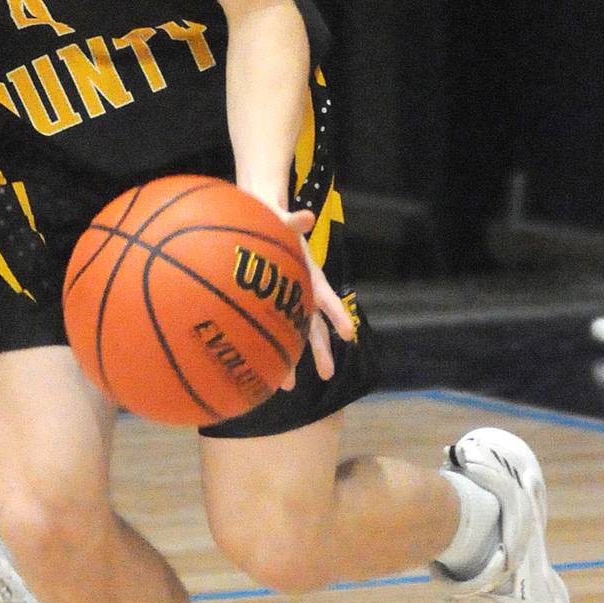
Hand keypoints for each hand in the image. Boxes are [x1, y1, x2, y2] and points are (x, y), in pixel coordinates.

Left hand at [274, 207, 354, 387]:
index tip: (348, 333)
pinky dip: (265, 345)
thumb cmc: (271, 218)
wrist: (259, 216)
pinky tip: (255, 367)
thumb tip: (306, 215)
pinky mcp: (269, 303)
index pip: (327, 297)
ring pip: (293, 333)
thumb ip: (292, 220)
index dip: (337, 314)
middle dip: (321, 350)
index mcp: (309, 273)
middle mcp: (302, 290)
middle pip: (315, 325)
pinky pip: (269, 327)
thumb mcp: (280, 217)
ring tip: (286, 387)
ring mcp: (287, 299)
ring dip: (292, 358)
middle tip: (327, 376)